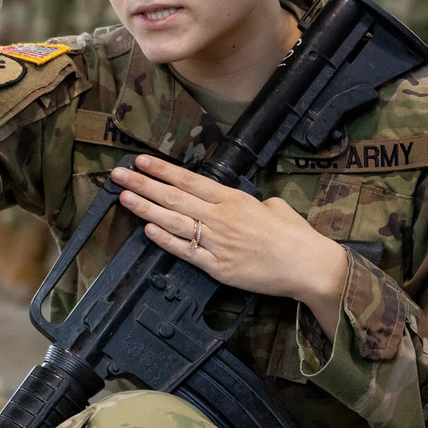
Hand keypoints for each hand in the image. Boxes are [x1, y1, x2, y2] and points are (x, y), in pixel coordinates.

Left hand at [111, 155, 348, 336]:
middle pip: (174, 198)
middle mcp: (221, 217)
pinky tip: (146, 229)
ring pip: (173, 221)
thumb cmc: (295, 236)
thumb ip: (250, 202)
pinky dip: (164, 240)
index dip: (162, 170)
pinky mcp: (217, 266)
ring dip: (145, 208)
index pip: (190, 180)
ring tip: (124, 197)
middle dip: (143, 184)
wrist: (308, 266)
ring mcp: (217, 242)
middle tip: (118, 175)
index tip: (141, 161)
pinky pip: (185, 251)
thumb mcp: (274, 207)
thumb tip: (240, 203)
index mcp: (234, 199)